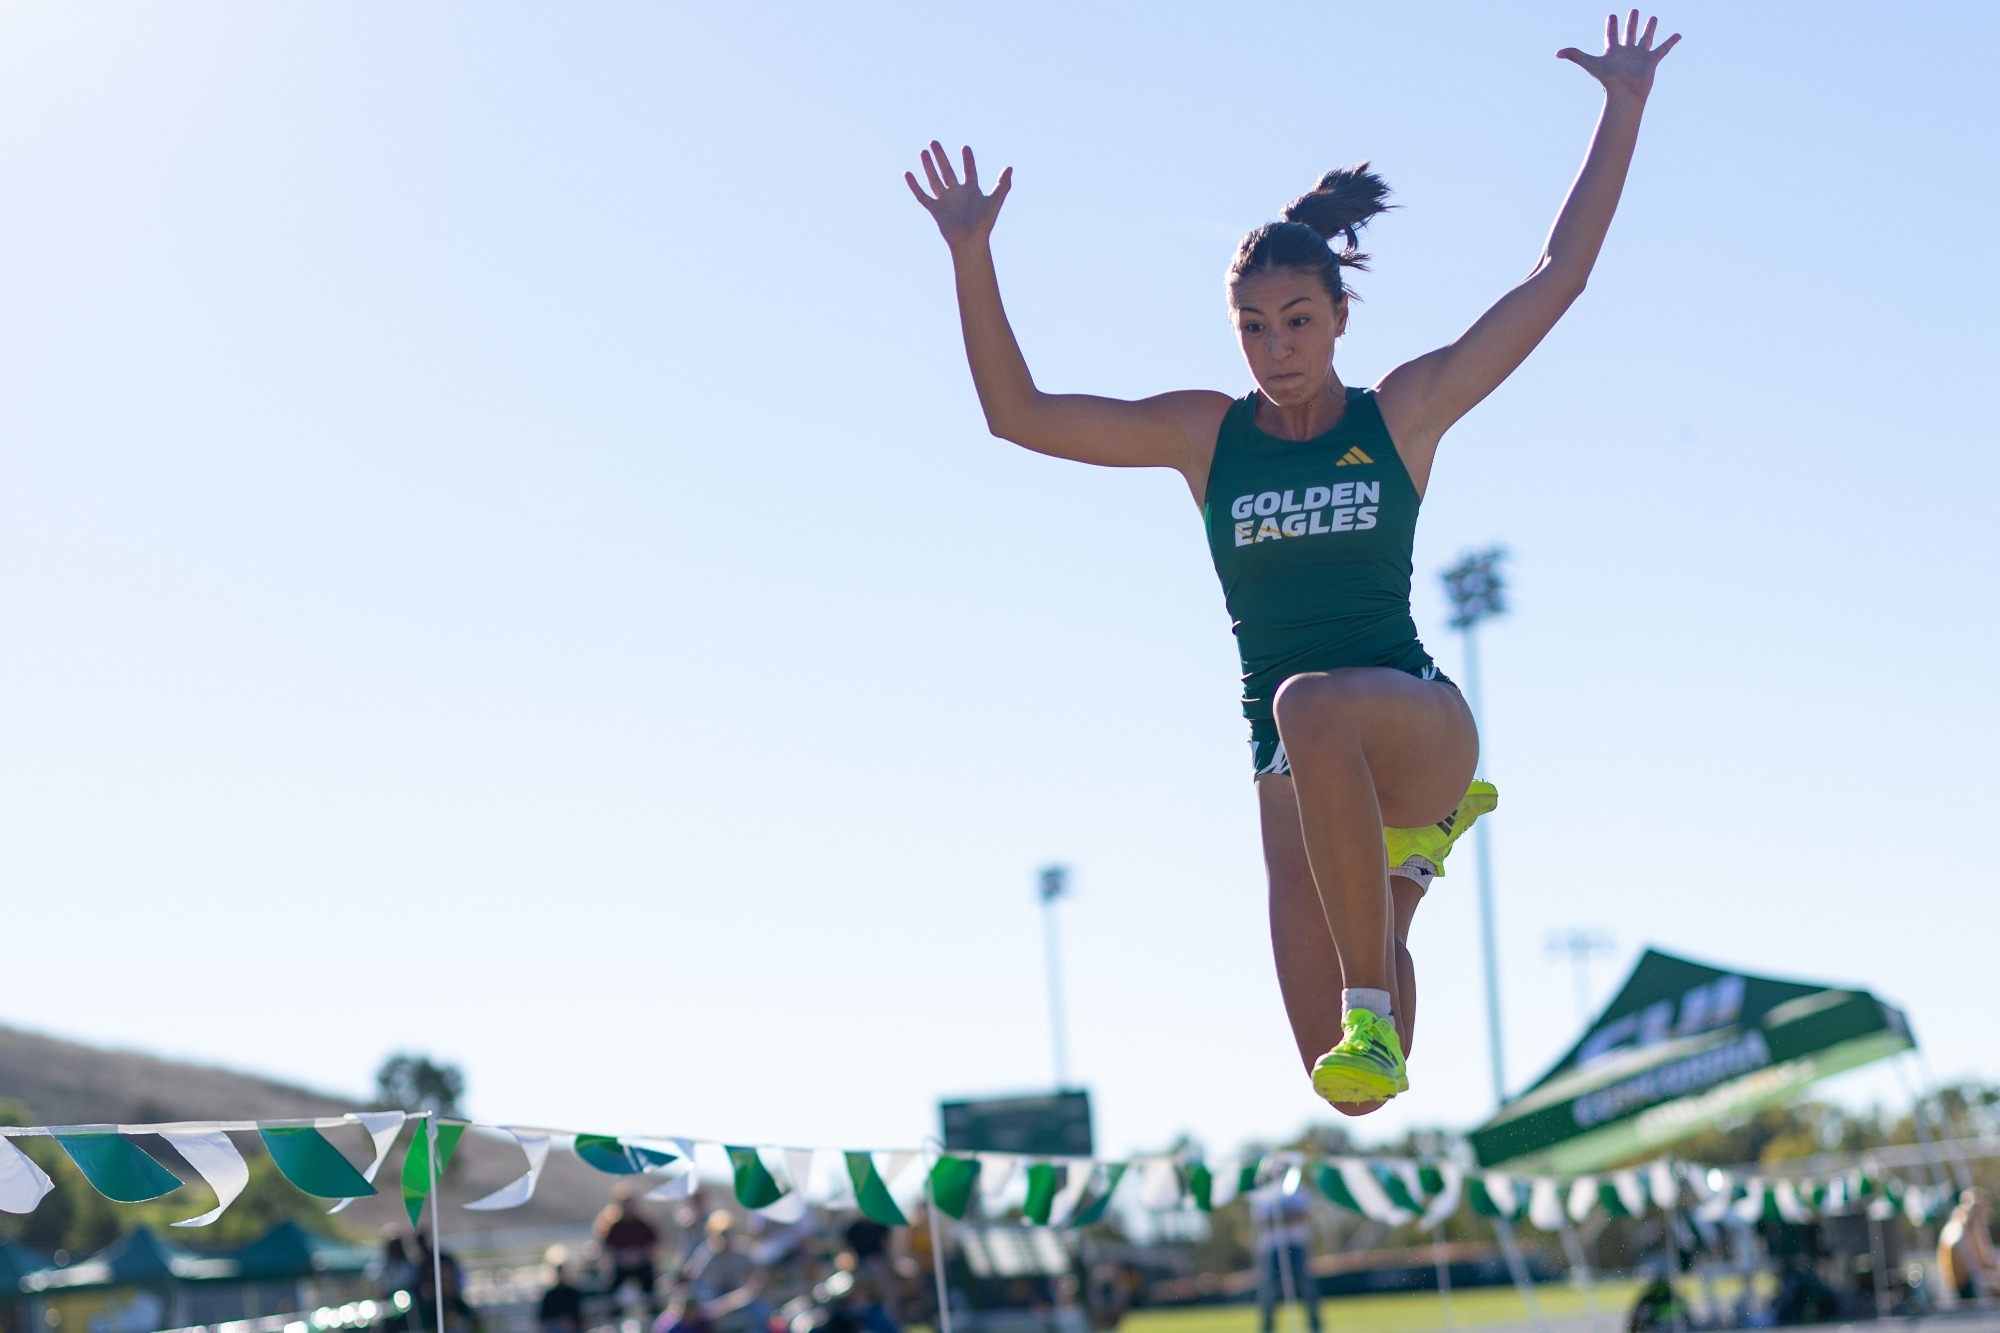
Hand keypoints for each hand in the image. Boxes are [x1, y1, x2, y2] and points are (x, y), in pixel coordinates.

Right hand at [905, 141, 1011, 248]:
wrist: (970, 241)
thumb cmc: (984, 224)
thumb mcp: (995, 201)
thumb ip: (1003, 184)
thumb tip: (1010, 167)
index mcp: (971, 191)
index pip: (969, 171)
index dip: (968, 160)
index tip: (965, 147)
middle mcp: (957, 194)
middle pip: (947, 171)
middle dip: (940, 156)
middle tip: (934, 142)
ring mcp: (945, 201)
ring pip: (934, 179)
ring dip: (928, 166)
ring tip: (923, 151)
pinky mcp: (935, 210)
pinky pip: (922, 195)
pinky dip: (914, 185)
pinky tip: (908, 173)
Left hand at [1558, 11, 1679, 101]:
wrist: (1623, 96)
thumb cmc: (1607, 81)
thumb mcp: (1590, 63)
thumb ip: (1575, 55)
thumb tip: (1556, 52)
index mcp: (1612, 52)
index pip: (1611, 35)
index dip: (1610, 26)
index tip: (1611, 16)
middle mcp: (1626, 53)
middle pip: (1629, 33)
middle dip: (1631, 22)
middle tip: (1633, 11)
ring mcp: (1639, 57)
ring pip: (1646, 38)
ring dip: (1649, 28)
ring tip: (1653, 17)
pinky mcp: (1651, 61)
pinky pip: (1663, 49)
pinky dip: (1671, 42)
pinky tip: (1678, 34)